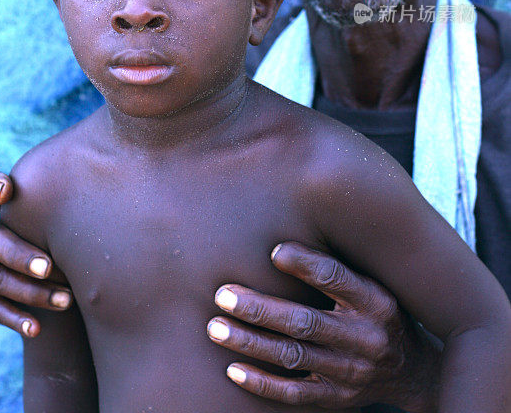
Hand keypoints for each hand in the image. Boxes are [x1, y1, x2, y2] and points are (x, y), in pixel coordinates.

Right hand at [0, 170, 71, 336]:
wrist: (36, 271)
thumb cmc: (53, 232)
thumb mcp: (48, 215)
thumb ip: (59, 202)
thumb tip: (105, 184)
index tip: (5, 190)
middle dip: (18, 254)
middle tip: (49, 267)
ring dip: (30, 291)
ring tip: (66, 301)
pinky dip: (15, 318)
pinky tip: (36, 327)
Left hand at [207, 242, 440, 410]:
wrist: (416, 370)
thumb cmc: (380, 311)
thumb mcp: (374, 281)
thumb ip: (337, 264)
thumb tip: (284, 236)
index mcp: (374, 300)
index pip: (336, 278)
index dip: (304, 263)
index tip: (272, 251)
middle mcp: (364, 336)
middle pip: (305, 321)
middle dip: (260, 309)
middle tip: (223, 295)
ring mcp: (350, 372)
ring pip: (293, 356)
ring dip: (250, 342)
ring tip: (216, 327)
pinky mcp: (337, 399)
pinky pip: (294, 393)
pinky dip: (262, 383)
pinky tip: (233, 369)